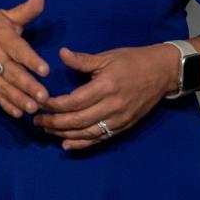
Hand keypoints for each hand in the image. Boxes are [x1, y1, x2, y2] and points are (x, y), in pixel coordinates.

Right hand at [0, 0, 50, 118]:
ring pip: (4, 87)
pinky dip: (5, 105)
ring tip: (33, 108)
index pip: (18, 49)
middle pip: (12, 72)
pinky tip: (17, 113)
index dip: (31, 60)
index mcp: (1, 36)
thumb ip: (25, 11)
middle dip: (28, 85)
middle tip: (44, 96)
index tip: (45, 70)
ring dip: (19, 99)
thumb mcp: (2, 15)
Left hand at [33, 44, 176, 149]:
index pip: (74, 101)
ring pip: (87, 132)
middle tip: (36, 120)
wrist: (162, 73)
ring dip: (64, 133)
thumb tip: (61, 54)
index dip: (54, 104)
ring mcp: (119, 119)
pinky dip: (83, 144)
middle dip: (54, 122)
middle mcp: (111, 106)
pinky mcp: (124, 126)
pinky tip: (67, 144)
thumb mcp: (107, 57)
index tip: (38, 102)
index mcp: (105, 87)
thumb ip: (82, 60)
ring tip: (47, 130)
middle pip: (77, 120)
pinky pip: (100, 138)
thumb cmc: (132, 61)